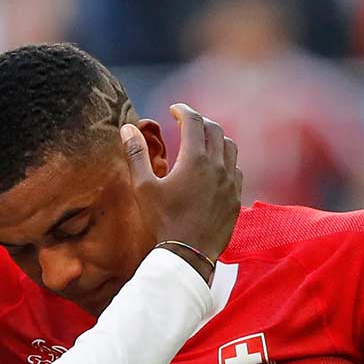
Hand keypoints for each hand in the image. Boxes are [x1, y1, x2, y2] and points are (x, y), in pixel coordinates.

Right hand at [123, 104, 240, 280]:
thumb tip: (127, 128)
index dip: (183, 110)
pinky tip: (214, 168)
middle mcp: (218, 166)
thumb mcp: (143, 187)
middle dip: (199, 121)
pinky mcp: (236, 197)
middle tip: (185, 122)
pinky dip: (225, 160)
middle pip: (214, 129)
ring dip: (215, 138)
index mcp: (195, 159)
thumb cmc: (163, 220)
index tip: (174, 109)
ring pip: (230, 147)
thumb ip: (136, 154)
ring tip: (201, 142)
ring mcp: (230, 182)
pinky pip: (236, 168)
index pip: (193, 121)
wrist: (189, 254)